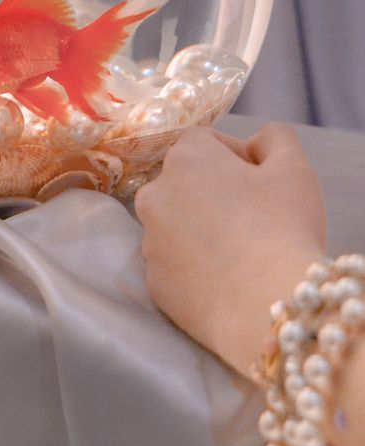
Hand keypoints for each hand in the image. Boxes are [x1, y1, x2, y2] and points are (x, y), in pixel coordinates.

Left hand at [134, 123, 326, 377]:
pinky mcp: (153, 283)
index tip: (263, 183)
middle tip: (256, 218)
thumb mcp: (294, 168)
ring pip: (178, 224)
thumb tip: (256, 142)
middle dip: (216, 193)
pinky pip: (175, 264)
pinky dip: (195, 267)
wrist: (266, 306)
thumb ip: (274, 139)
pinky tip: (228, 280)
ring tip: (242, 253)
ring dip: (202, 230)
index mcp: (184, 158)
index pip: (205, 142)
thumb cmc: (283, 228)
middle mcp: (155, 193)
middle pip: (187, 183)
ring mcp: (150, 240)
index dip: (238, 158)